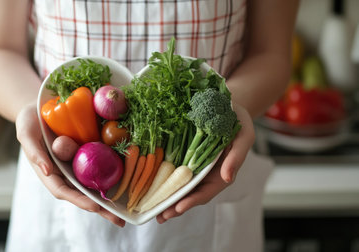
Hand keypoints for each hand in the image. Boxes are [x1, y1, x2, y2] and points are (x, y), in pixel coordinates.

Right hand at [15, 103, 125, 226]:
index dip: (79, 200)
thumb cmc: (30, 121)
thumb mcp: (26, 133)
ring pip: (96, 182)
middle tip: (118, 219)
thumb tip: (47, 171)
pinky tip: (132, 179)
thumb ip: (34, 152)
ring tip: (128, 208)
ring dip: (112, 195)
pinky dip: (116, 171)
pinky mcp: (91, 151)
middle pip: (84, 193)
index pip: (63, 191)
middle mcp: (67, 171)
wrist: (44, 106)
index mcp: (50, 172)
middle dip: (101, 208)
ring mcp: (80, 162)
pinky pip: (103, 162)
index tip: (95, 207)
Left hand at [156, 102, 254, 223]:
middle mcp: (206, 173)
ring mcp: (194, 166)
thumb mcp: (243, 136)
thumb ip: (237, 157)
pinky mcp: (183, 156)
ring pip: (180, 185)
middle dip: (176, 206)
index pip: (206, 191)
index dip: (192, 201)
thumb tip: (228, 177)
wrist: (226, 105)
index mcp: (221, 173)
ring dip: (167, 197)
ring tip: (152, 208)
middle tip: (161, 216)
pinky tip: (150, 185)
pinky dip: (163, 178)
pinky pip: (173, 169)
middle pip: (190, 194)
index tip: (179, 207)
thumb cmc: (238, 121)